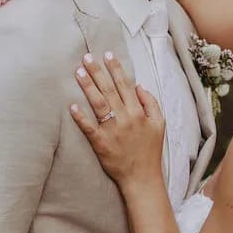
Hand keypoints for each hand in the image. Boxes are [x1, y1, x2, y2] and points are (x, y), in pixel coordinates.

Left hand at [70, 52, 164, 186]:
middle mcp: (125, 118)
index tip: (108, 55)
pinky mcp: (101, 143)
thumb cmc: (150, 151)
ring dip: (88, 86)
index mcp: (138, 112)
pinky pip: (89, 127)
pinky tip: (72, 106)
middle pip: (109, 90)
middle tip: (87, 57)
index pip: (125, 85)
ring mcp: (112, 130)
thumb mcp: (159, 125)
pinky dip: (81, 117)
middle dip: (98, 71)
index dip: (116, 68)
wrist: (142, 177)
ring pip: (98, 103)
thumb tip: (140, 86)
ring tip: (79, 72)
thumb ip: (151, 104)